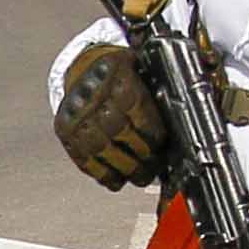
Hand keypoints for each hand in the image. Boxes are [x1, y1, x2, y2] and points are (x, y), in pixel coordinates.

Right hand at [54, 47, 163, 188]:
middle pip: (117, 128)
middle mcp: (91, 93)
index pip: (135, 106)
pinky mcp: (64, 131)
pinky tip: (115, 180)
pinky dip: (101, 173)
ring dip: (124, 167)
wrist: (84, 69)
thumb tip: (183, 115)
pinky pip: (82, 155)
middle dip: (140, 153)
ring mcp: (75, 114)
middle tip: (154, 166)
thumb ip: (158, 87)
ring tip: (140, 177)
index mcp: (115, 73)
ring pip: (100, 147)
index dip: (151, 130)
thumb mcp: (140, 68)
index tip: (162, 144)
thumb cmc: (120, 74)